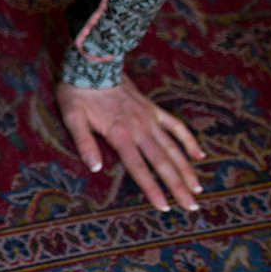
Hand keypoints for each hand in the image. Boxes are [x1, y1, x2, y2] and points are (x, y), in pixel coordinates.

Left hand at [55, 78, 203, 212]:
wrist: (93, 64)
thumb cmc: (78, 93)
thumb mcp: (72, 117)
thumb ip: (84, 143)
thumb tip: (95, 168)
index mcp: (120, 134)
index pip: (139, 168)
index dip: (152, 189)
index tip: (164, 206)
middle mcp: (140, 129)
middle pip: (163, 162)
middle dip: (178, 186)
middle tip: (192, 207)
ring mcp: (150, 118)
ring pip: (173, 148)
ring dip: (186, 169)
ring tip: (198, 188)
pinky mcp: (153, 109)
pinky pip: (176, 126)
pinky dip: (188, 140)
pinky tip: (199, 155)